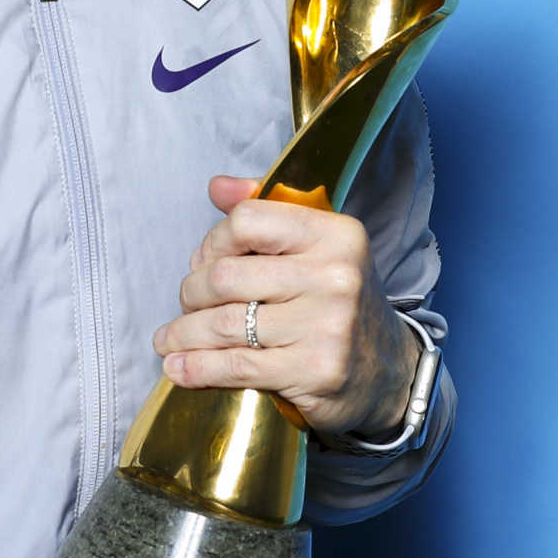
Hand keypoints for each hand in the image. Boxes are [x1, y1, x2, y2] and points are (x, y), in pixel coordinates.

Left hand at [151, 177, 416, 441]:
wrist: (389, 371)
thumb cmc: (336, 302)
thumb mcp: (317, 249)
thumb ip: (267, 212)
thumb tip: (217, 187)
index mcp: (335, 234)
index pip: (248, 221)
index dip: (214, 242)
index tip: (205, 262)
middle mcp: (334, 275)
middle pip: (227, 275)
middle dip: (192, 293)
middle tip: (188, 305)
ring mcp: (326, 325)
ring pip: (225, 324)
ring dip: (184, 333)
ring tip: (169, 340)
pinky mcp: (313, 370)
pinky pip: (236, 365)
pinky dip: (197, 368)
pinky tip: (178, 368)